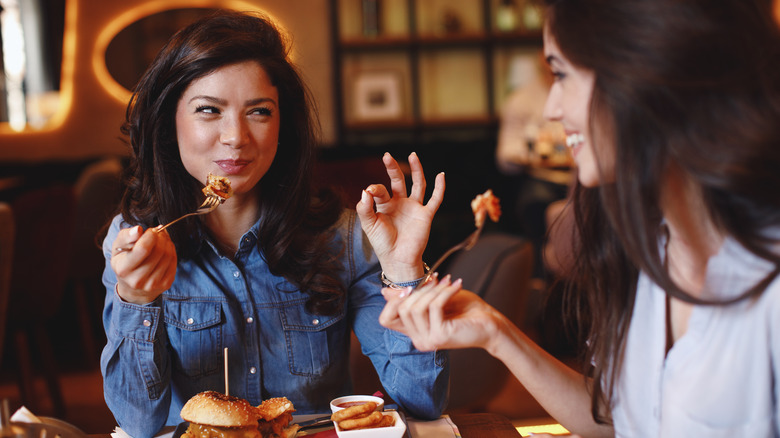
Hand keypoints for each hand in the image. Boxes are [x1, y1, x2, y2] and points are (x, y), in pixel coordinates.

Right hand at [111, 225, 176, 303]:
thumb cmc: (125, 261)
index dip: (151, 235)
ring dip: (167, 242)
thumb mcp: (118, 247)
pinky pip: (174, 262)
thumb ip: (126, 236)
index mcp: (123, 269)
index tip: (151, 231)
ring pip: (168, 255)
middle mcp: (137, 280)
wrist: (132, 287)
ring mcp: (152, 284)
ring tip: (162, 239)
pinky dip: (172, 251)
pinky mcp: (165, 285)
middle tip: (158, 232)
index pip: (143, 248)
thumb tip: (138, 229)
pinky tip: (165, 248)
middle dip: (161, 237)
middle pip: (159, 251)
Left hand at [356, 152, 444, 281]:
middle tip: (387, 156)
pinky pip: (435, 199)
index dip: (375, 189)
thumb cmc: (382, 244)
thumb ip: (364, 208)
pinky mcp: (426, 215)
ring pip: (418, 184)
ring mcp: (414, 208)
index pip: (380, 190)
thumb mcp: (369, 225)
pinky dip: (439, 187)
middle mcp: (400, 203)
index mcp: (385, 205)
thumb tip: (365, 190)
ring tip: (413, 155)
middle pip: (399, 180)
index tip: (370, 192)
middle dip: (393, 168)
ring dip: (416, 170)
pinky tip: (441, 175)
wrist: (397, 260)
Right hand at [378, 275, 504, 352]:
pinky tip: (456, 285)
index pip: (386, 320)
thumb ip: (412, 297)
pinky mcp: (440, 336)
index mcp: (415, 332)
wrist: (491, 323)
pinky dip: (444, 292)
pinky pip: (433, 307)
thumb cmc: (465, 310)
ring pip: (415, 308)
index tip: (410, 287)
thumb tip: (385, 292)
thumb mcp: (435, 299)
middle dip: (419, 290)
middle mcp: (418, 340)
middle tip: (437, 279)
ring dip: (433, 290)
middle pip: (401, 309)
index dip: (392, 301)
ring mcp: (428, 340)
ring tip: (448, 282)